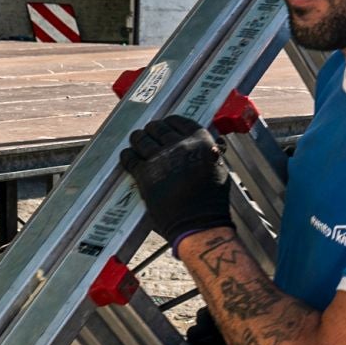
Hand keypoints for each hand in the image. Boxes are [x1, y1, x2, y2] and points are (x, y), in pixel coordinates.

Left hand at [119, 116, 231, 249]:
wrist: (198, 223)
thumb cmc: (211, 200)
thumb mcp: (219, 169)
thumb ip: (209, 153)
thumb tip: (207, 144)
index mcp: (200, 142)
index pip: (180, 121)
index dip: (170, 122)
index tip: (166, 124)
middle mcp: (179, 145)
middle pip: (158, 128)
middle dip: (152, 129)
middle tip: (149, 131)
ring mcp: (159, 159)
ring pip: (141, 139)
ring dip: (137, 138)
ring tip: (136, 139)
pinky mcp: (144, 174)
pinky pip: (130, 158)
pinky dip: (127, 155)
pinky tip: (127, 155)